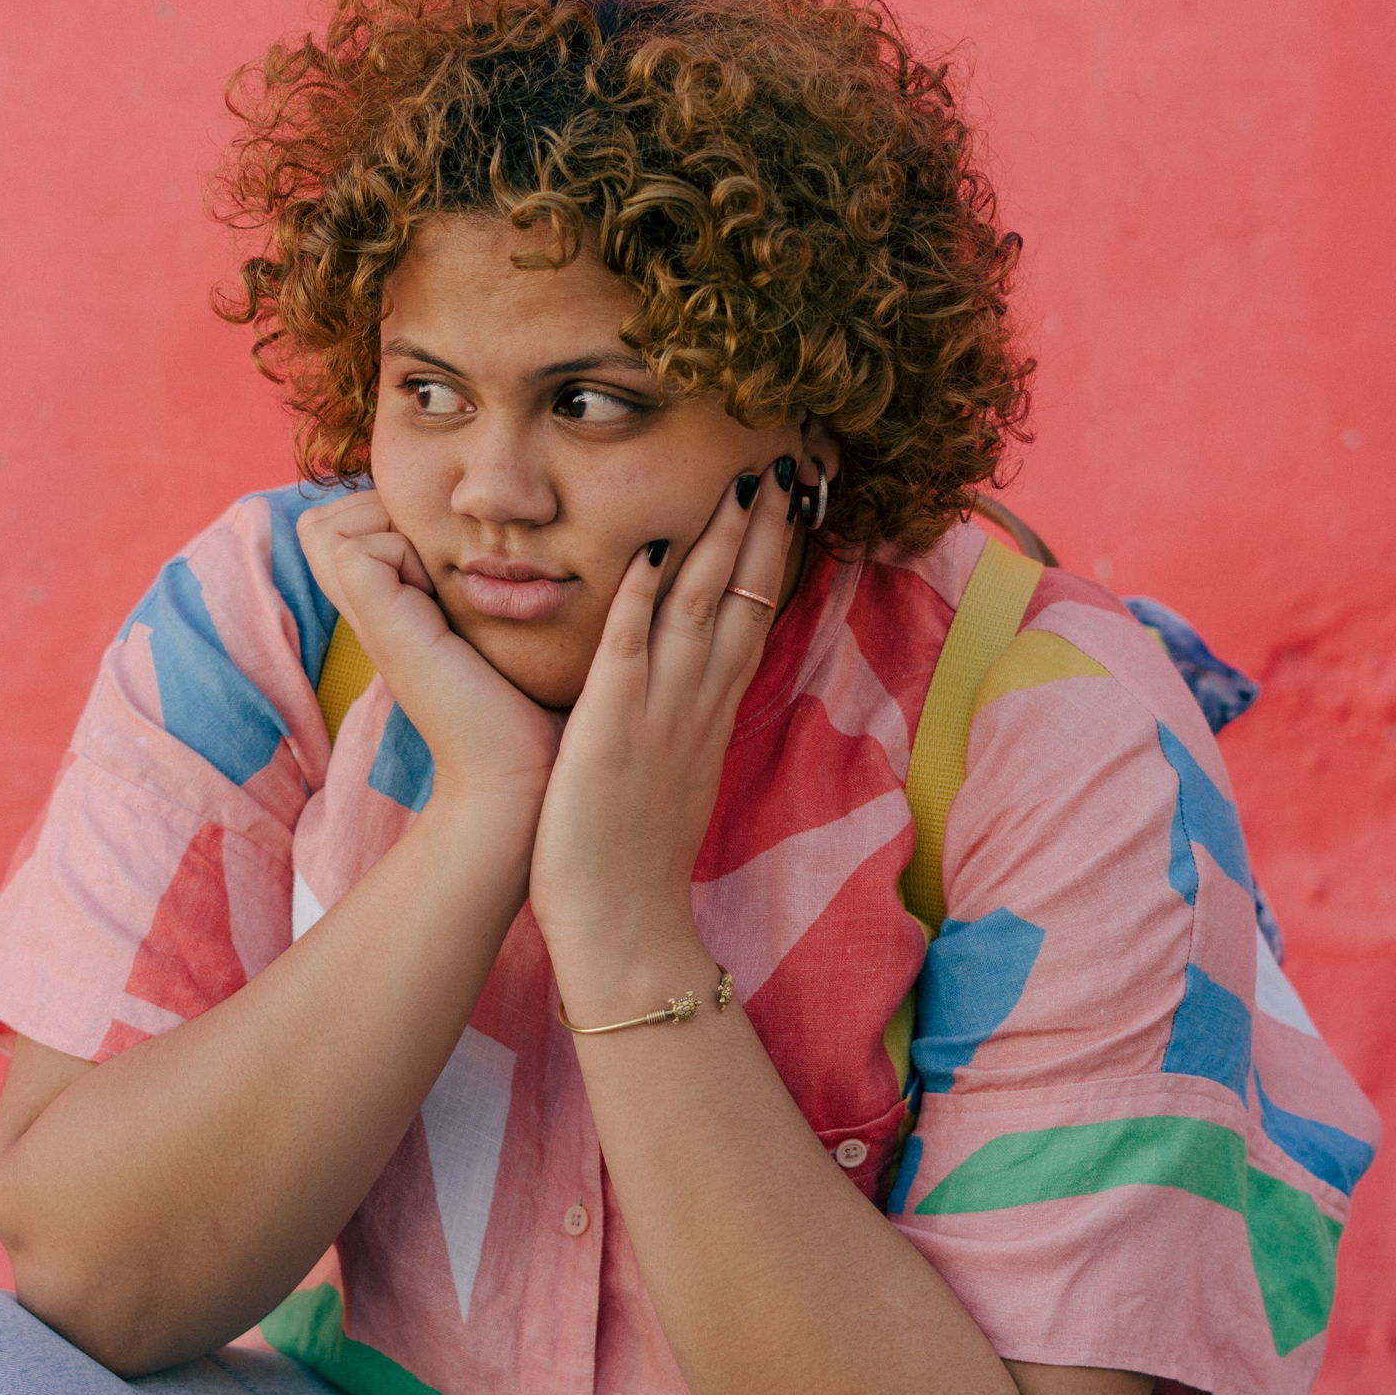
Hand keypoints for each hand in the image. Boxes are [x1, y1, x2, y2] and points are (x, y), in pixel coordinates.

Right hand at [298, 489, 560, 806]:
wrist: (517, 775)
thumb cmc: (523, 706)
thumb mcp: (488, 624)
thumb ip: (469, 585)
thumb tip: (496, 531)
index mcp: (388, 606)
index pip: (338, 522)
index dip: (381, 513)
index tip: (439, 555)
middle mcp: (367, 611)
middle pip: (320, 521)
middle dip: (376, 510)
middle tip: (434, 557)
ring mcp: (369, 622)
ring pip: (327, 525)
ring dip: (389, 528)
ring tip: (438, 577)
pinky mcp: (384, 631)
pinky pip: (358, 550)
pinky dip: (403, 551)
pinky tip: (442, 598)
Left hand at [530, 461, 796, 1004]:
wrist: (625, 929)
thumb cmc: (633, 861)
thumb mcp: (669, 778)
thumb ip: (677, 724)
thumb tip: (684, 688)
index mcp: (708, 716)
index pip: (748, 619)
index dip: (769, 560)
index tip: (785, 504)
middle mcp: (696, 707)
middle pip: (742, 602)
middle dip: (764, 532)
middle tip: (785, 465)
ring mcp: (659, 716)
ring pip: (698, 612)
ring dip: (719, 545)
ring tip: (740, 482)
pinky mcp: (610, 730)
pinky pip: (627, 650)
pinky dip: (638, 598)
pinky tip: (647, 547)